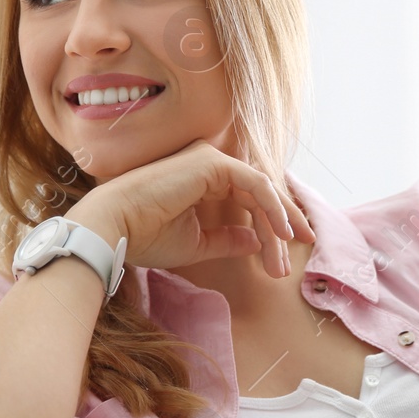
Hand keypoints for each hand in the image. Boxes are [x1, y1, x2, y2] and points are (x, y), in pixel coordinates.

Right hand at [71, 138, 314, 278]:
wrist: (114, 229)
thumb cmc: (145, 235)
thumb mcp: (197, 244)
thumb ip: (228, 240)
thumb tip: (257, 241)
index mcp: (203, 180)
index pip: (250, 200)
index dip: (273, 225)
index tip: (288, 255)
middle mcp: (209, 165)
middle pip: (260, 194)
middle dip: (283, 224)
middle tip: (304, 247)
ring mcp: (211, 160)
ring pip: (261, 191)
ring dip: (278, 224)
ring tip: (284, 257)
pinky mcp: (212, 163)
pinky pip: (256, 184)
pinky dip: (272, 207)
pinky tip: (282, 232)